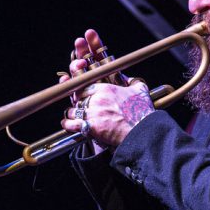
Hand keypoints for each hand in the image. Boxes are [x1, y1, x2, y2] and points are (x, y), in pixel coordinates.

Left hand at [59, 29, 153, 147]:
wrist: (141, 131)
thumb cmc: (142, 112)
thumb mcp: (139, 90)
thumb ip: (132, 81)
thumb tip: (127, 78)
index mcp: (106, 89)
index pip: (85, 85)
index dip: (82, 91)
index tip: (83, 95)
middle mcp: (96, 99)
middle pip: (77, 97)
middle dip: (77, 102)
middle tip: (80, 106)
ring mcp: (92, 113)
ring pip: (72, 110)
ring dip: (72, 113)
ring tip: (75, 116)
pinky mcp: (90, 127)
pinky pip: (71, 124)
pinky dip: (67, 124)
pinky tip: (67, 124)